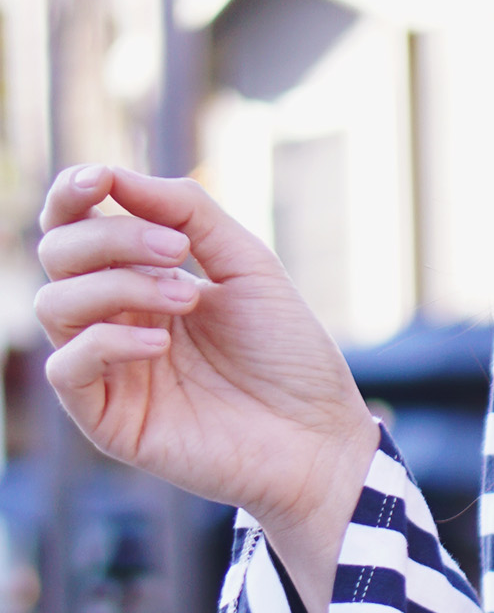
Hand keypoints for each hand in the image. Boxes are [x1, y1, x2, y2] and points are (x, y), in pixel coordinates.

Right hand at [36, 163, 381, 612]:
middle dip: (111, 238)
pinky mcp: (111, 422)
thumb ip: (187, 212)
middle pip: (59, 255)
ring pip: (55, 305)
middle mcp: (115, 321)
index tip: (104, 181)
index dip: (73, 194)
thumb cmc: (290, 355)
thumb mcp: (246, 264)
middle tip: (177, 253)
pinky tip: (160, 343)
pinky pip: (66, 368)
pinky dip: (106, 341)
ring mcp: (110, 372)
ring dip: (115, 284)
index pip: (74, 227)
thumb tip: (115, 176)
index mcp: (140, 282)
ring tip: (187, 297)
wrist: (320, 436)